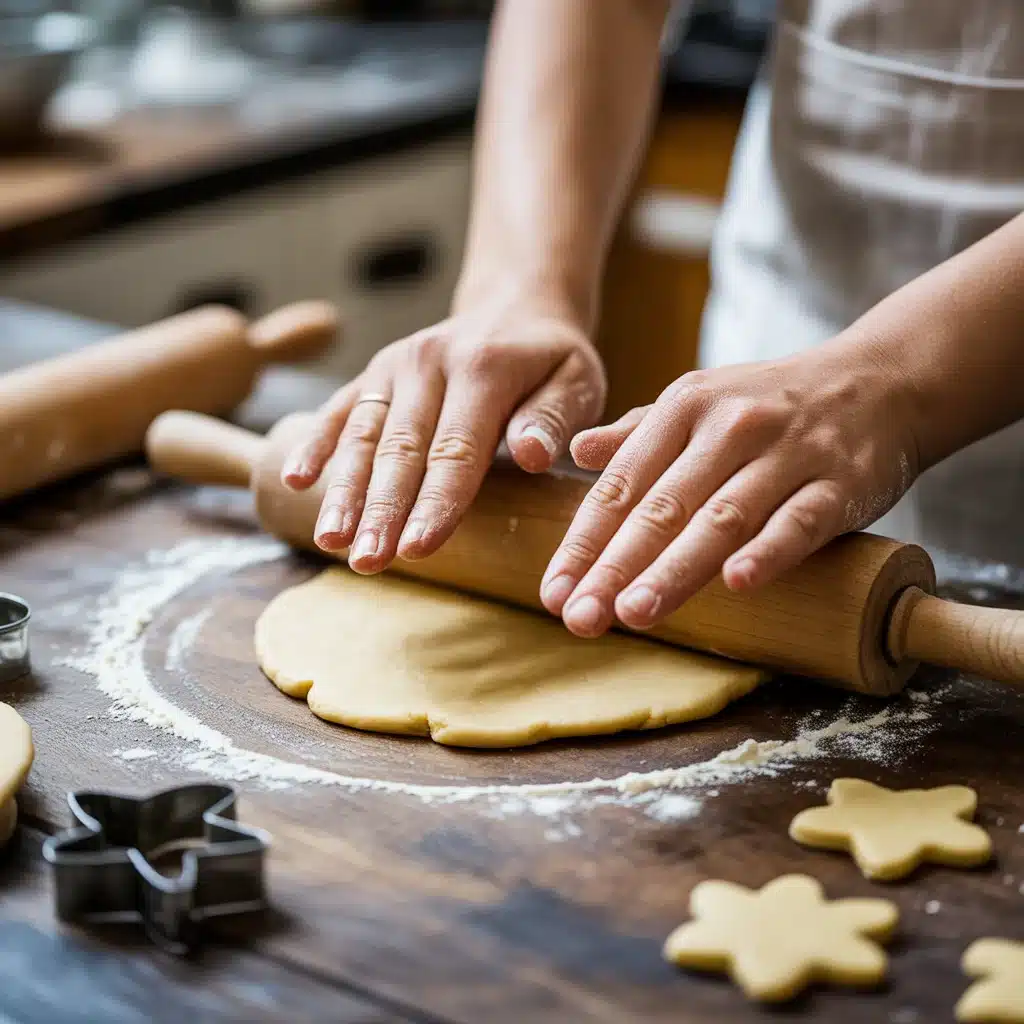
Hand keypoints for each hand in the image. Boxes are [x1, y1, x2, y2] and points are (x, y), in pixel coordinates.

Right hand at [281, 291, 605, 573]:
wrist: (515, 308)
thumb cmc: (551, 362)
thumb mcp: (577, 381)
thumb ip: (554, 418)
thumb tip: (533, 456)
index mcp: (483, 369)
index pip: (457, 449)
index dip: (436, 502)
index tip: (418, 548)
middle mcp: (429, 363)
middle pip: (401, 449)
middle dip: (383, 510)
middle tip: (368, 562)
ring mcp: (394, 367)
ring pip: (363, 434)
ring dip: (345, 490)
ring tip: (330, 539)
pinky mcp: (374, 375)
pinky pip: (339, 410)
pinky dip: (315, 443)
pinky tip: (294, 479)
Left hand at [540, 343, 918, 636]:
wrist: (880, 381)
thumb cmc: (772, 403)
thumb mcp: (701, 400)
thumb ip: (639, 432)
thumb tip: (576, 451)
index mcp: (685, 407)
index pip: (622, 484)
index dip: (584, 541)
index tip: (554, 592)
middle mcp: (730, 426)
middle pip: (662, 506)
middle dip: (615, 566)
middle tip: (579, 618)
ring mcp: (787, 453)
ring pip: (723, 517)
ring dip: (676, 568)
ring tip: (634, 613)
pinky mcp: (840, 481)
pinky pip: (800, 521)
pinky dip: (769, 551)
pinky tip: (737, 584)